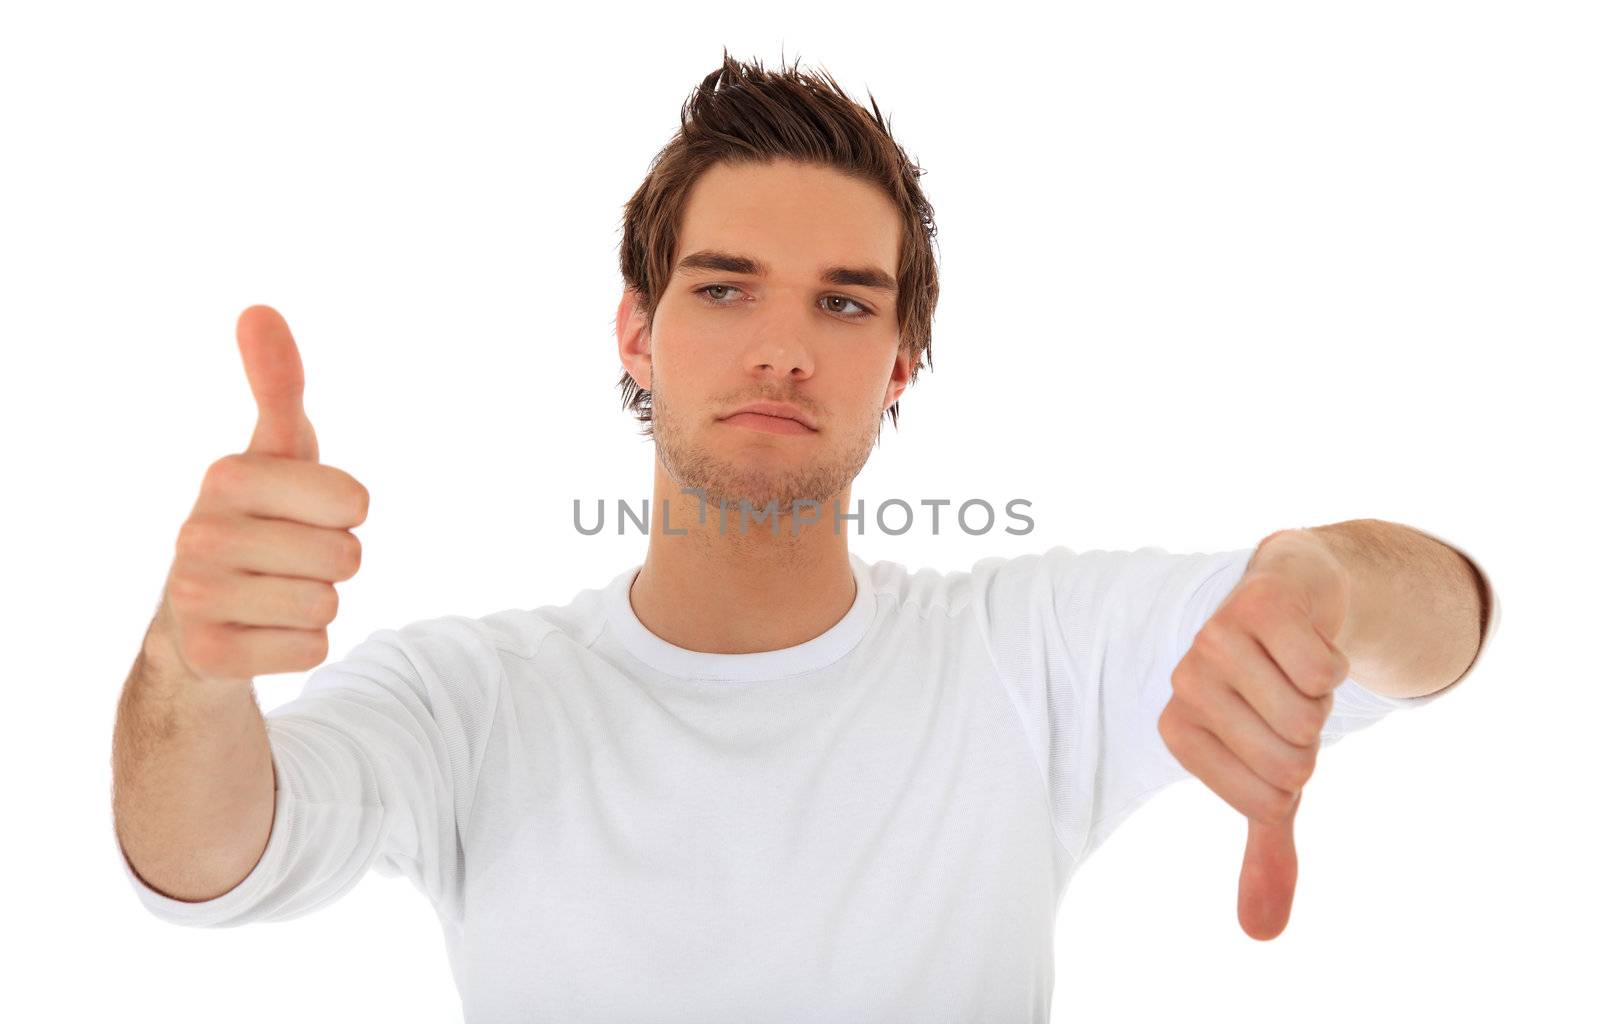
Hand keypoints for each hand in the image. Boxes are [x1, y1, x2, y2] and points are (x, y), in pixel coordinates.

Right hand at [146, 305, 369, 686]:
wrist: (197, 617)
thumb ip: (278, 383)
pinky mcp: (208, 655)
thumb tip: (259, 309)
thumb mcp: (278, 450)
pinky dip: (301, 645)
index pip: (354, 502)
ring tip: (273, 592)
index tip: (305, 513)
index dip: (346, 513)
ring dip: (318, 604)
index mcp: (226, 476)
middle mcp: (198, 533)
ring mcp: (195, 597)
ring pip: (328, 606)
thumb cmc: (258, 517)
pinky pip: (311, 649)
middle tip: (289, 558)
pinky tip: (262, 631)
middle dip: (334, 562)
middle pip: (346, 558)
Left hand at [1157, 529, 1351, 939]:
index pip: (1266, 799)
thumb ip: (1265, 851)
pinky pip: (1324, 665)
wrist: (1289, 597)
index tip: (1275, 738)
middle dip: (1311, 737)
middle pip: (1293, 759)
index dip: (1294, 776)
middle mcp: (1185, 683)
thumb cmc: (1270, 695)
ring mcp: (1214, 638)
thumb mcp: (1270, 778)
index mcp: (1179, 731)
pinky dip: (1335, 657)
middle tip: (1289, 700)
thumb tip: (1260, 934)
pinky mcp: (1256, 602)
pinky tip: (1307, 636)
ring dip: (1323, 696)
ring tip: (1294, 670)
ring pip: (1310, 712)